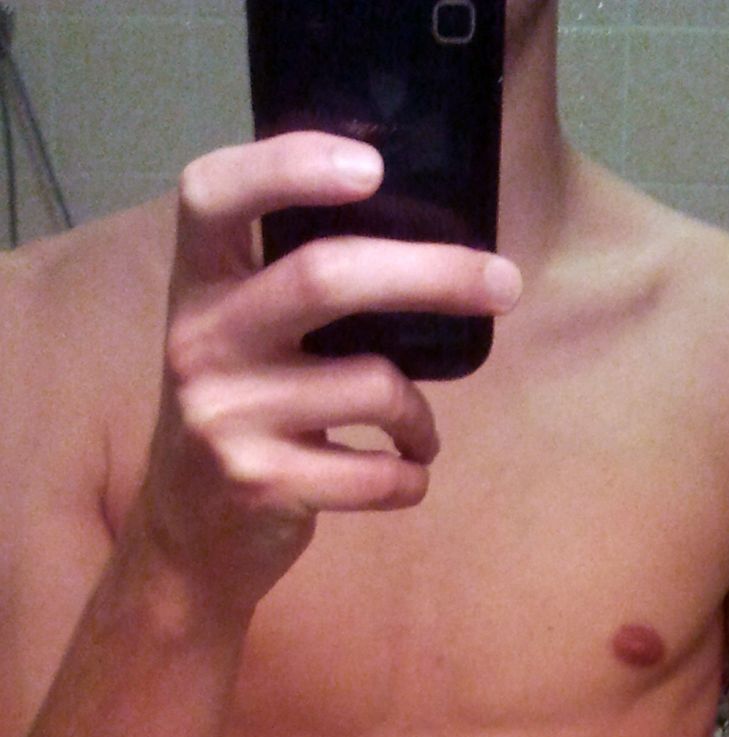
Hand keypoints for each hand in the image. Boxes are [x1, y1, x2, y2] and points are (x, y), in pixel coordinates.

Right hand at [134, 133, 521, 618]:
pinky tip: (401, 476)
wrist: (186, 540)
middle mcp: (202, 342)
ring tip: (420, 433)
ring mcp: (227, 417)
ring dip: (421, 415)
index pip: (217, 194)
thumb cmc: (237, 419)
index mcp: (196, 287)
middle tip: (504, 283)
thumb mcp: (233, 340)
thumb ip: (286, 286)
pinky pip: (377, 472)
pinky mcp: (262, 484)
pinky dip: (411, 477)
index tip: (373, 166)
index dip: (291, 164)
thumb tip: (423, 240)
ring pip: (374, 383)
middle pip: (327, 276)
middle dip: (434, 273)